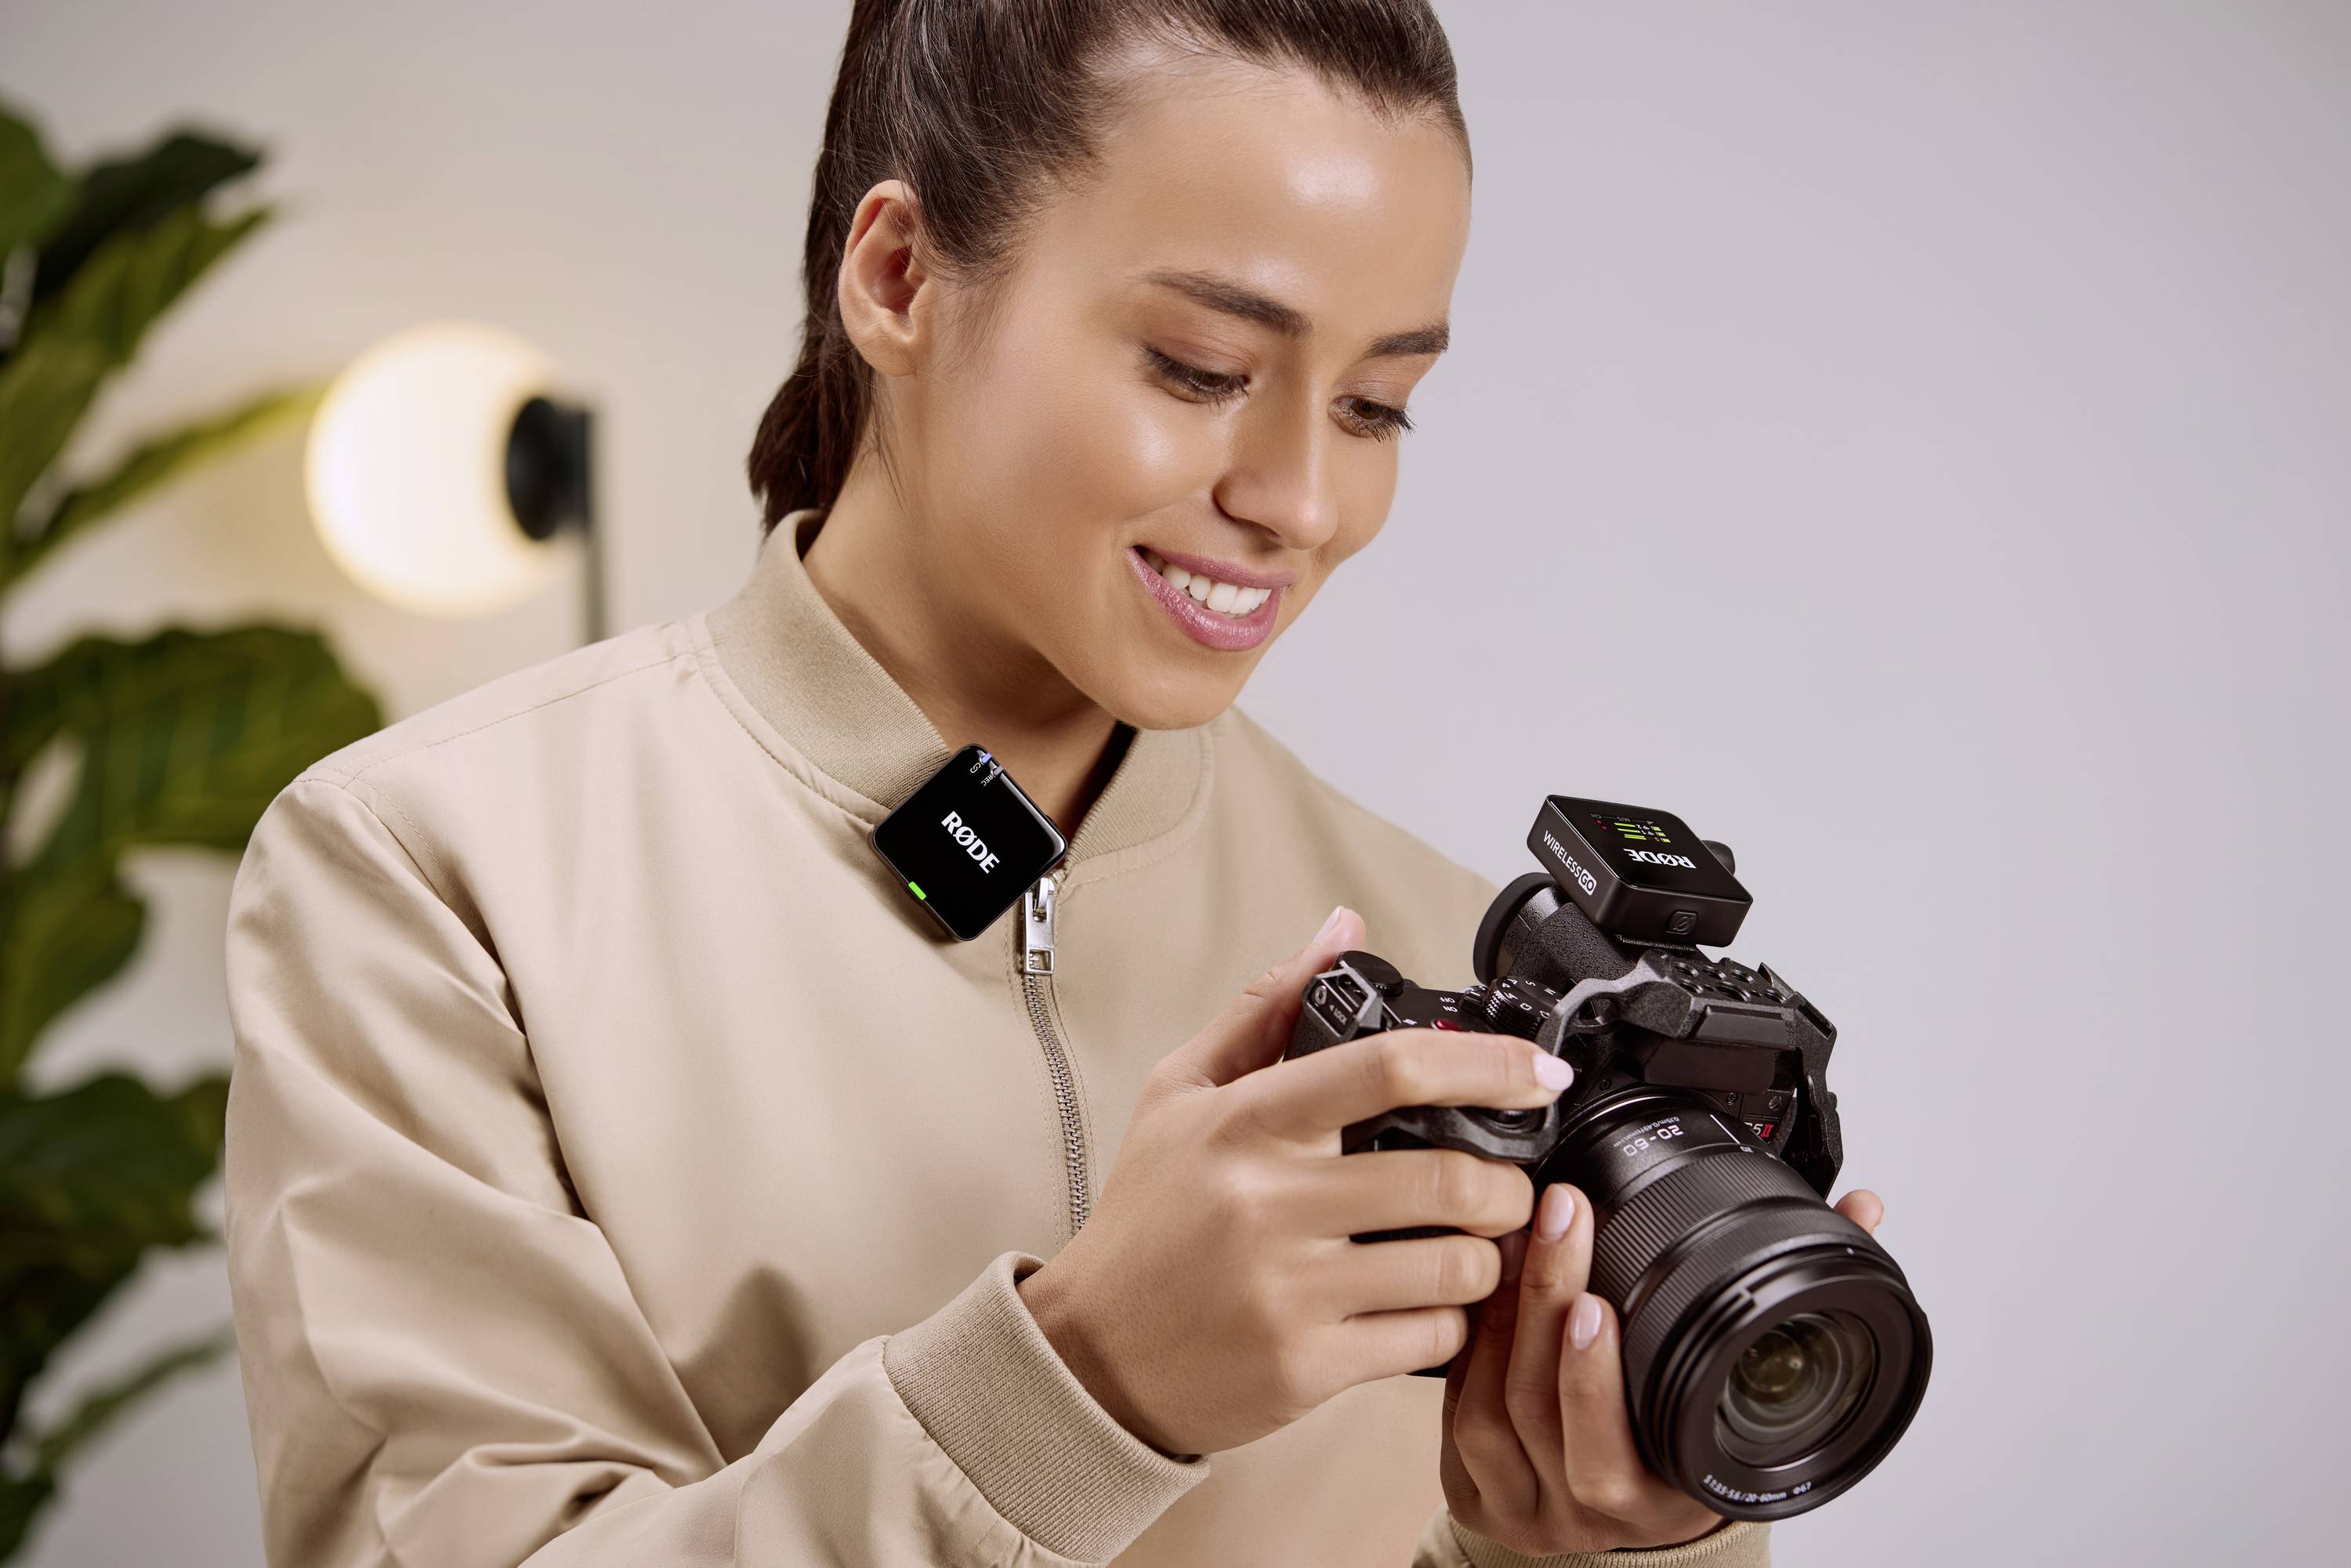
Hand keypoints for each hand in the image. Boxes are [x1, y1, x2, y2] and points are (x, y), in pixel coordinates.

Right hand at [1018, 907, 1574, 1456]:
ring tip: (1476, 1245)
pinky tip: (1431, 1304)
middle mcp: (1267, 1204)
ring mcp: (1290, 1291)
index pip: (1386, 1070)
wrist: (1090, 1356)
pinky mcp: (1307, 1367)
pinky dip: (1452, 1321)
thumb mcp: (1181, 1094)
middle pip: (1448, 1179)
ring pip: (1455, 1267)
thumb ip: (1267, 1008)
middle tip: (1511, 1183)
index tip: (1538, 1070)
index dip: (1485, 1064)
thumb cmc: (1145, 1220)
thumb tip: (1340, 932)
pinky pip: (1428, 1339)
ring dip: (1491, 1255)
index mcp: (1245, 1124)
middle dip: (1510, 1183)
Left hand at [1439, 1181, 1886, 1553]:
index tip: (1597, 1302)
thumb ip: (1805, 1292)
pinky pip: (1456, 1413)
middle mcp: (1586, 1511)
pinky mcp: (1478, 1491)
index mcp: (1660, 1496)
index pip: (1612, 1452)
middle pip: (1540, 1409)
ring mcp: (1526, 1506)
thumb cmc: (1697, 1440)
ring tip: (1519, 1237)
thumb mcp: (1755, 1388)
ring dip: (1499, 1315)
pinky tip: (1483, 1282)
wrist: (1642, 1520)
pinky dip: (1467, 1343)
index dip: (1595, 1382)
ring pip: (1490, 1410)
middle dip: (1543, 1300)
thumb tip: (1860, 1207)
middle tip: (1559, 1216)